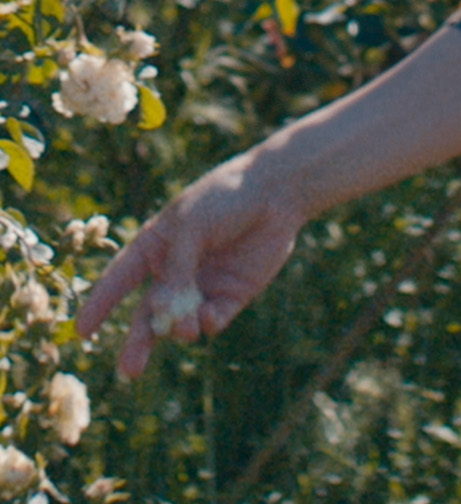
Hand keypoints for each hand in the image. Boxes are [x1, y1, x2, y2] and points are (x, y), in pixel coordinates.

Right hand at [76, 148, 305, 378]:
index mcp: (157, 244)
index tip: (81, 332)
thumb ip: (177, 269)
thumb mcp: (192, 225)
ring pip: (179, 322)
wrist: (277, 193)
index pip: (120, 277)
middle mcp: (176, 270)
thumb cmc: (226, 197)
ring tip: (186, 328)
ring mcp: (202, 285)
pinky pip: (212, 320)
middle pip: (148, 313)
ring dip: (179, 330)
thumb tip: (166, 316)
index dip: (101, 303)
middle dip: (138, 342)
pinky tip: (209, 318)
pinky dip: (208, 323)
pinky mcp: (231, 296)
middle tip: (129, 371)